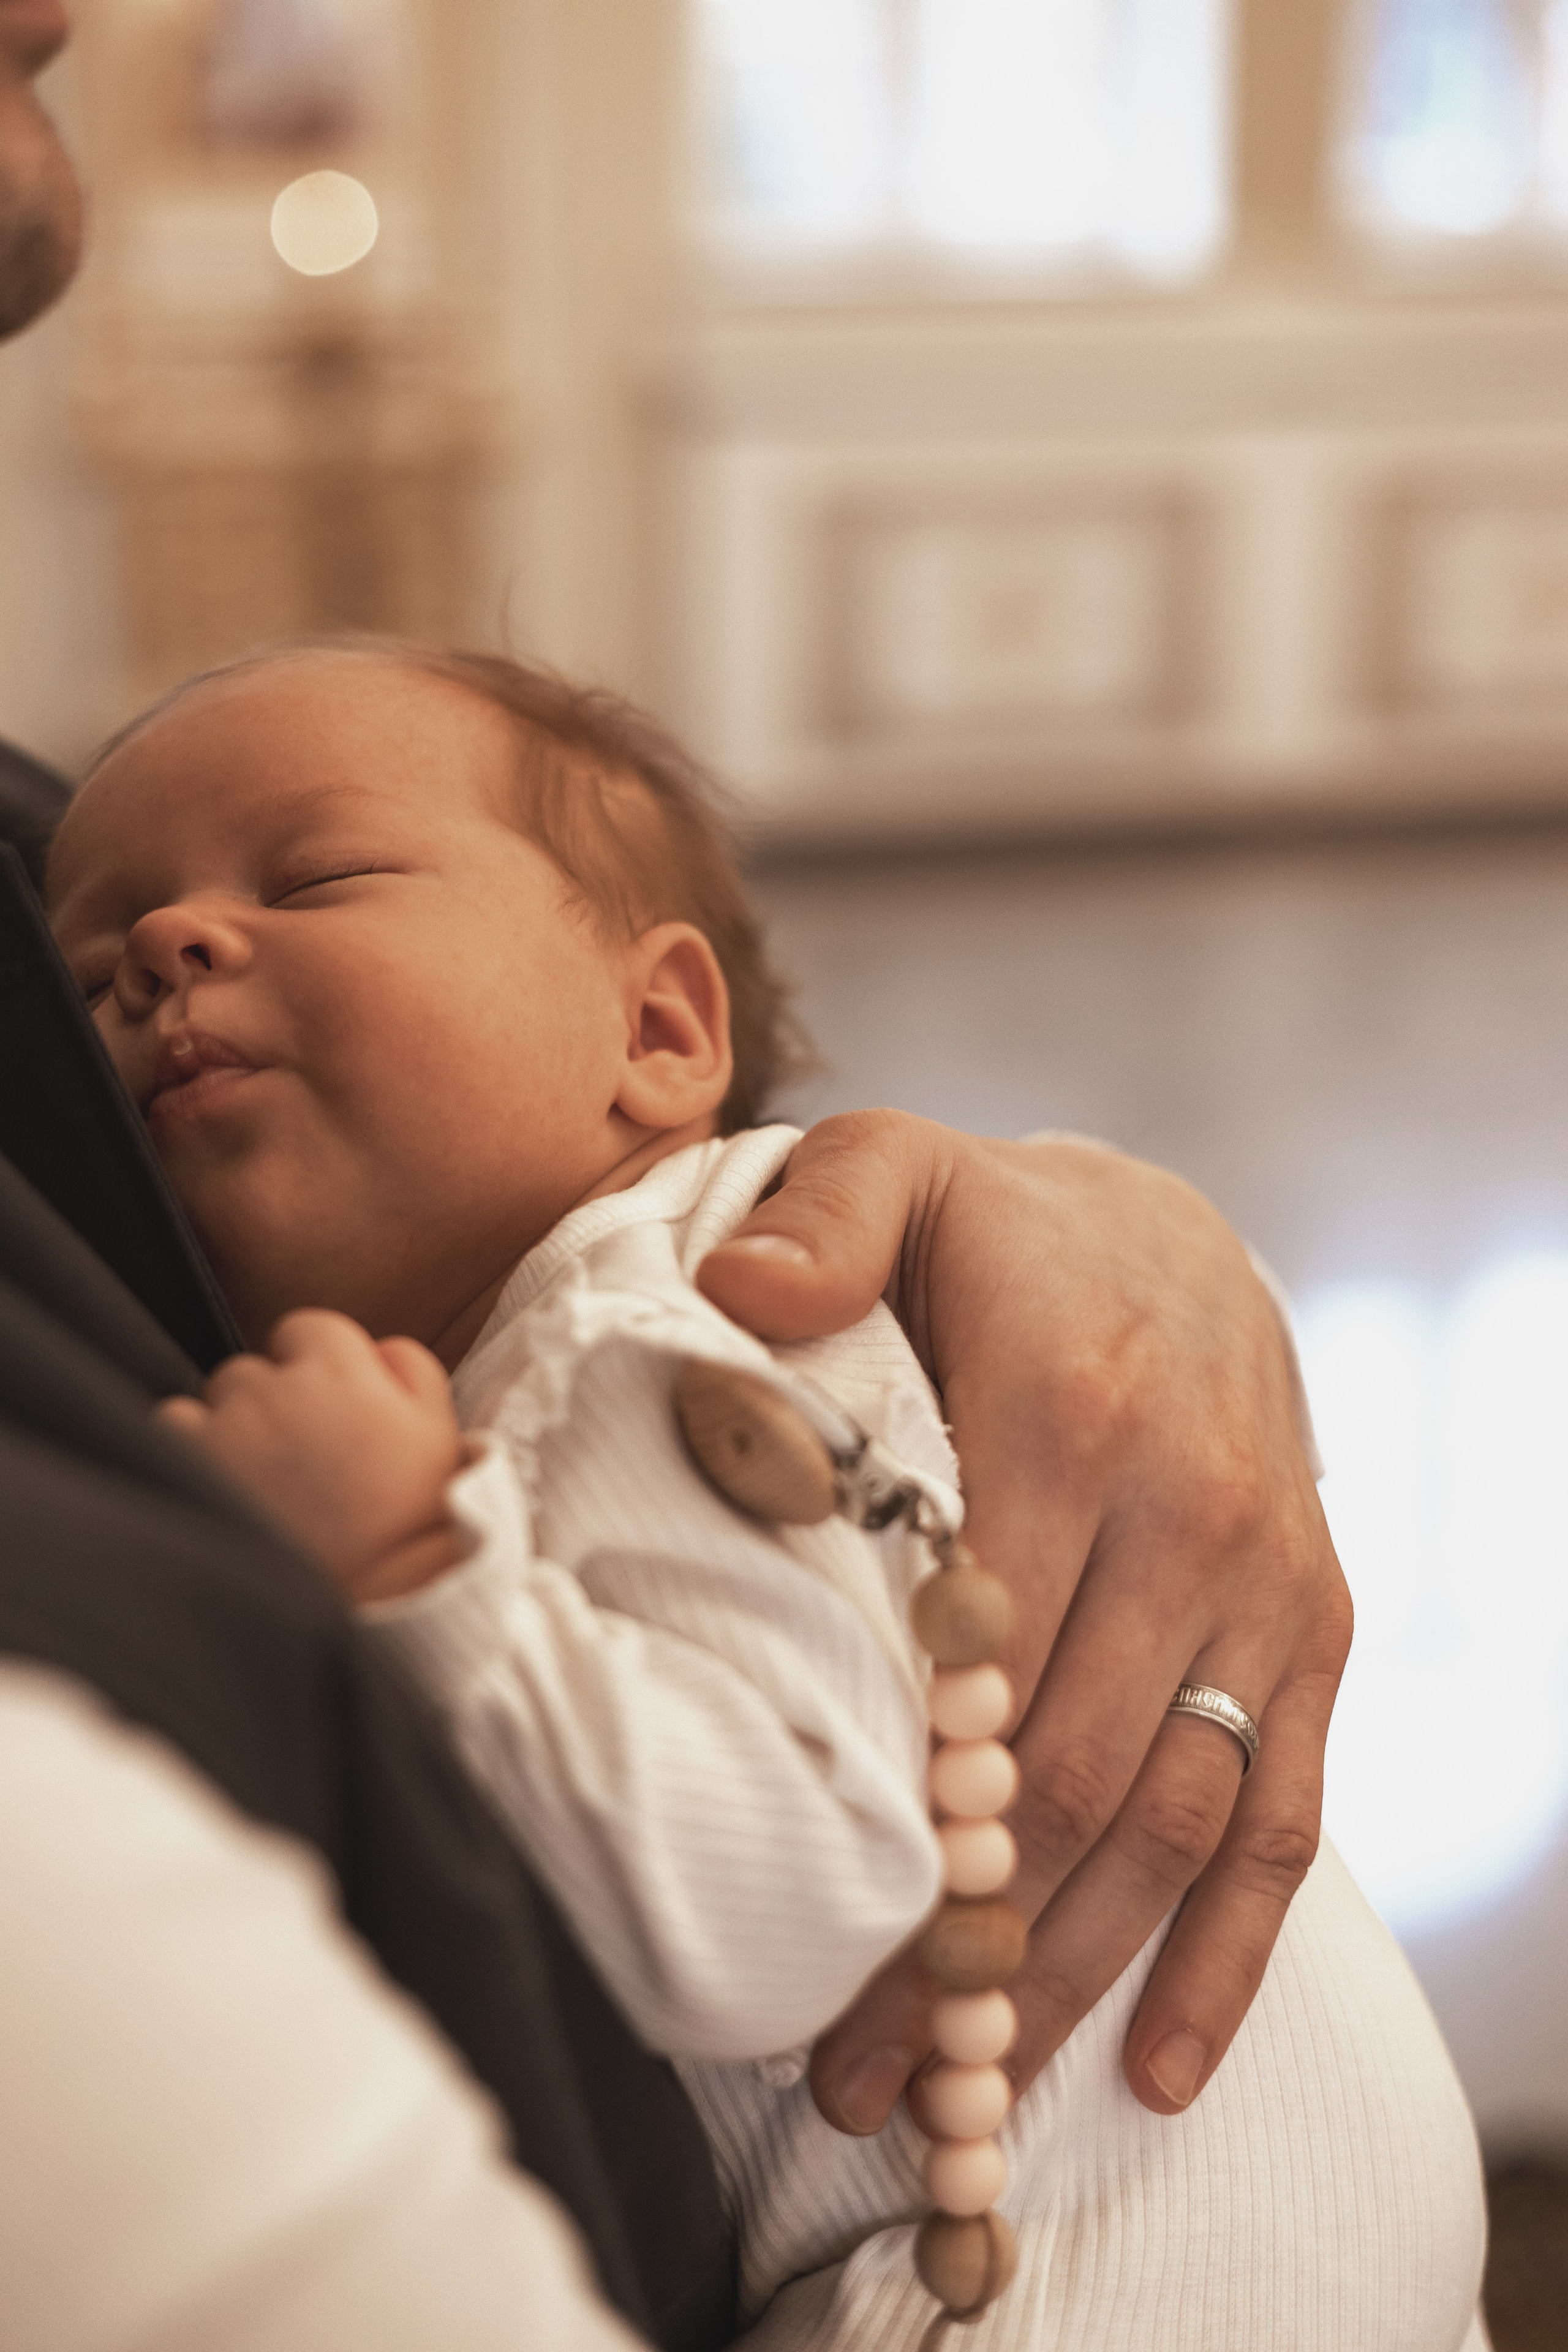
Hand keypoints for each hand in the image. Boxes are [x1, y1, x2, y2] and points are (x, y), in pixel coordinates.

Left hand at [158, 1309, 468, 1602]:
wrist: (378, 1596)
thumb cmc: (415, 1516)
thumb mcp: (442, 1430)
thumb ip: (412, 1366)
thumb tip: (377, 1347)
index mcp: (340, 1369)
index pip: (306, 1328)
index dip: (318, 1366)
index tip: (328, 1406)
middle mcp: (276, 1388)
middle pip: (255, 1369)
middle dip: (272, 1401)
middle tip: (301, 1456)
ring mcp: (230, 1427)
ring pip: (214, 1399)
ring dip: (233, 1427)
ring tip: (266, 1480)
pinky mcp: (195, 1466)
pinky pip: (174, 1429)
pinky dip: (193, 1450)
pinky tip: (229, 1485)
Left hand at [697, 1112, 1350, 2129]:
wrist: (1172, 1239)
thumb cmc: (991, 1227)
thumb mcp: (891, 1166)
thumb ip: (819, 1222)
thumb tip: (739, 1295)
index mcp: (1073, 1406)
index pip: (977, 1649)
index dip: (897, 1802)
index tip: (802, 1935)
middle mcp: (1187, 1508)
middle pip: (1066, 1770)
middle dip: (958, 1937)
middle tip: (845, 2070)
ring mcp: (1262, 1581)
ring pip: (1169, 1820)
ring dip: (1065, 1977)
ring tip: (954, 2099)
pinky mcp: (1310, 1632)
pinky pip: (1283, 1813)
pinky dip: (1225, 1952)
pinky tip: (1155, 2068)